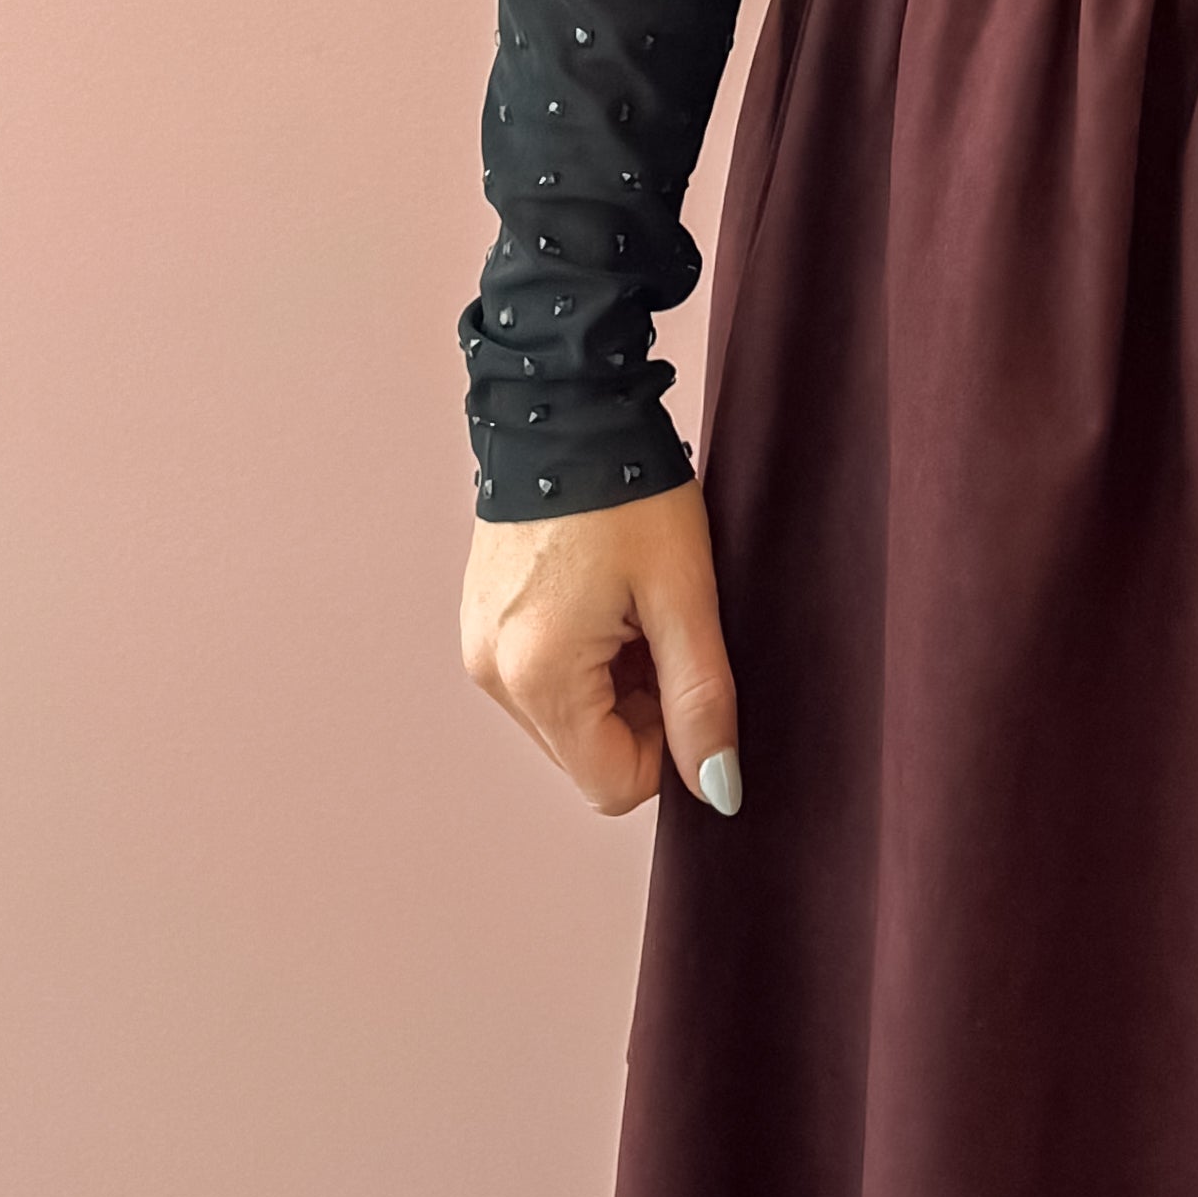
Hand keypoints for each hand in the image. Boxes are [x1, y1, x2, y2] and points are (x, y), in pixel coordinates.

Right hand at [459, 477, 741, 818]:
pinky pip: (543, 678)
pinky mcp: (481, 622)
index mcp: (538, 675)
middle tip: (662, 630)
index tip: (686, 678)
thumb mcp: (685, 593)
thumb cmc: (629, 489)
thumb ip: (702, 700)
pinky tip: (604, 597)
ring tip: (632, 605)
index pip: (612, 787)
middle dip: (638, 713)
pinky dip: (585, 658)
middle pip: (586, 754)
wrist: (564, 405)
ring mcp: (479, 647)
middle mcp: (492, 673)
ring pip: (568, 718)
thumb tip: (718, 791)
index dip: (669, 751)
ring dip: (613, 684)